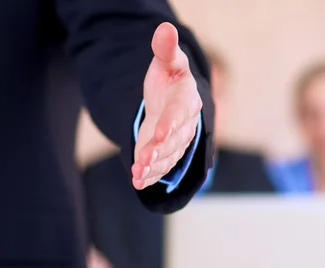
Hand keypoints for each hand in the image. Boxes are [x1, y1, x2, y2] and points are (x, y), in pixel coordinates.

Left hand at [132, 23, 201, 189]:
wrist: (176, 98)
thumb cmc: (171, 78)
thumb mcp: (169, 62)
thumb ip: (166, 49)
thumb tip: (165, 29)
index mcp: (187, 100)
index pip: (180, 113)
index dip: (169, 124)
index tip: (157, 134)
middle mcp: (186, 124)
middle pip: (175, 140)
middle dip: (159, 151)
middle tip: (143, 160)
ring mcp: (177, 141)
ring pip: (169, 157)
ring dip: (154, 167)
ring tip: (137, 175)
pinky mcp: (167, 153)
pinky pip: (163, 166)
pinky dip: (151, 175)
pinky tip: (138, 182)